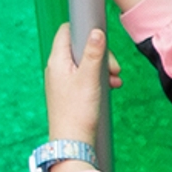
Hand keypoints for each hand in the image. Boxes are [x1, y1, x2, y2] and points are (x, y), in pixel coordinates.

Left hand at [44, 25, 113, 151]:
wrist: (72, 141)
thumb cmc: (78, 110)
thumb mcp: (90, 77)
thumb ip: (94, 52)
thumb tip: (96, 31)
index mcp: (57, 61)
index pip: (66, 31)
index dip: (84, 30)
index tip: (102, 41)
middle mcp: (56, 68)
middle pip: (79, 47)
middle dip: (100, 54)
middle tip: (114, 68)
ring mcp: (61, 80)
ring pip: (84, 63)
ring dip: (102, 67)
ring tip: (115, 80)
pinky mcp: (68, 91)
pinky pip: (84, 76)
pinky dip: (98, 78)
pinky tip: (110, 87)